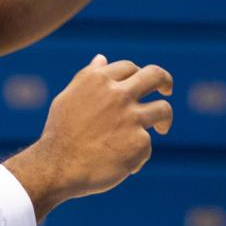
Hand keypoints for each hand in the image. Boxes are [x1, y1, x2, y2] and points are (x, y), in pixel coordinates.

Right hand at [5, 54, 173, 220]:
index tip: (141, 82)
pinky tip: (122, 163)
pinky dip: (137, 154)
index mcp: (99, 80)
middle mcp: (118, 94)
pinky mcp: (140, 143)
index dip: (137, 74)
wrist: (58, 167)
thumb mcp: (69, 97)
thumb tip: (102, 59)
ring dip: (164, 119)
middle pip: (156, 76)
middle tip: (167, 89)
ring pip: (164, 110)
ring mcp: (131, 118)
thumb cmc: (60, 133)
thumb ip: (88, 77)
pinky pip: (146, 144)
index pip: (129, 67)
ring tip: (161, 128)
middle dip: (165, 81)